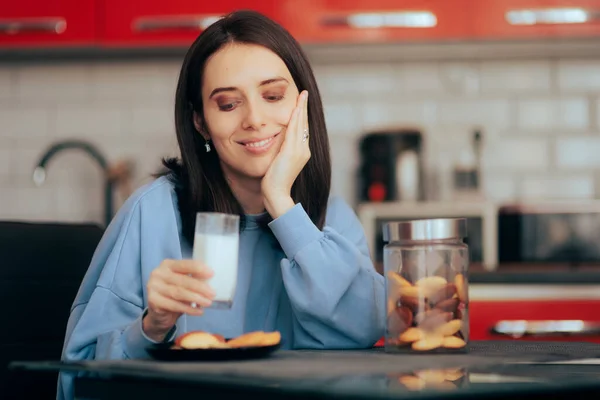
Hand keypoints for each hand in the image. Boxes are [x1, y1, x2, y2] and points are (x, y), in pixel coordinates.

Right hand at [143, 259, 214, 341]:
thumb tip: (210, 280)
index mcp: (167, 264)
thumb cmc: (174, 294)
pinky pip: (174, 305)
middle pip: (183, 280)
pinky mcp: (152, 300)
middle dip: (200, 287)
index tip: (212, 274)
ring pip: (179, 293)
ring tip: (208, 303)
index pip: (185, 264)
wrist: (158, 313)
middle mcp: (158, 273)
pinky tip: (199, 311)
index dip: (199, 268)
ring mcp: (153, 286)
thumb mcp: (183, 283)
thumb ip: (193, 279)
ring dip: (196, 298)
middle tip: (212, 293)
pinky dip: (189, 309)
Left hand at [262, 90, 309, 217]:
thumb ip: (281, 151)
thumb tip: (277, 143)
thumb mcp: (279, 162)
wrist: (276, 194)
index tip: (301, 103)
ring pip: (301, 125)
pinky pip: (294, 132)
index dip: (302, 115)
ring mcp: (299, 151)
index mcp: (302, 152)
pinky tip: (295, 109)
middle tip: (304, 93)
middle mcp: (304, 150)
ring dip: (301, 109)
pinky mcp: (292, 153)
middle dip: (304, 108)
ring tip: (302, 96)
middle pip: (304, 124)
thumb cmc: (274, 181)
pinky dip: (295, 119)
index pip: (302, 129)